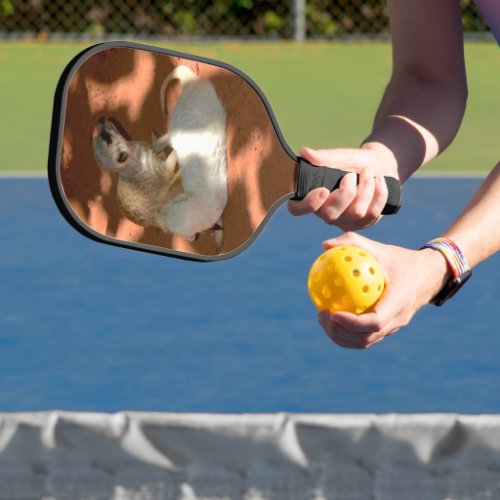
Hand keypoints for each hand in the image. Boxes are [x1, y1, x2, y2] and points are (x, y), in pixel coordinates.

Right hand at [288, 146, 396, 230]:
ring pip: (356, 213)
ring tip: (368, 172)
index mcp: (312, 196)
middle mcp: (324, 213)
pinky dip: (379, 193)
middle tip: (351, 175)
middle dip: (346, 193)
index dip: (308, 204)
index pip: (297, 209)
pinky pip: (372, 214)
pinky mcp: (361, 224)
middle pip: (330, 215)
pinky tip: (379, 181)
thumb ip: (324, 157)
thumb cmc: (354, 162)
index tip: (323, 190)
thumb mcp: (341, 156)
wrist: (379, 166)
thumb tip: (304, 152)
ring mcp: (343, 221)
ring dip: (366, 188)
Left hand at [316, 232, 450, 348]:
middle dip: (340, 332)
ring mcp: (394, 327)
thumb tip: (325, 245)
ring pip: (365, 342)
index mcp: (399, 301)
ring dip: (341, 336)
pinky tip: (332, 318)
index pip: (375, 321)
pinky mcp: (389, 329)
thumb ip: (353, 243)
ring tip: (323, 319)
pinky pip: (366, 337)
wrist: (429, 275)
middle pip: (366, 338)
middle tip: (321, 315)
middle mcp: (398, 319)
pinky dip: (347, 334)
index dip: (352, 323)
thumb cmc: (401, 259)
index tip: (332, 313)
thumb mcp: (380, 248)